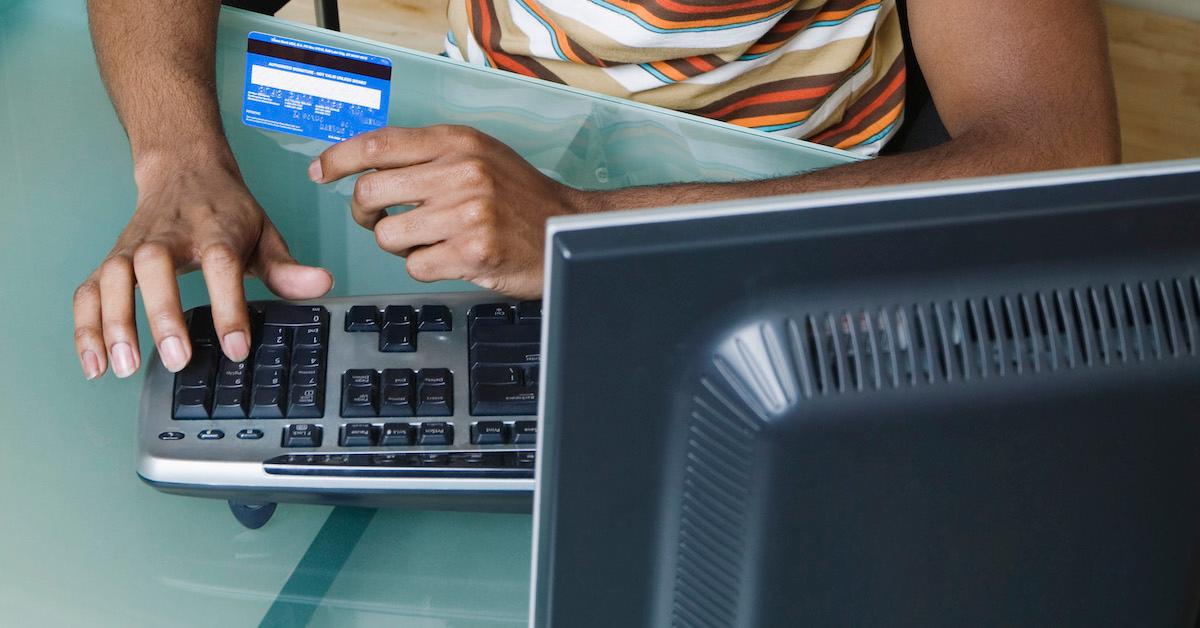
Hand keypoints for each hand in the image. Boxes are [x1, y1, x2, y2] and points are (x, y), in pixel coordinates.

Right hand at [73, 159, 332, 378]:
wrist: (183, 168)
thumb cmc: (227, 211)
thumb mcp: (265, 233)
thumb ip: (288, 267)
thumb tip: (321, 285)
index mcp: (214, 228)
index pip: (220, 264)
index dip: (228, 307)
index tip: (237, 348)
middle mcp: (167, 235)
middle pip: (154, 266)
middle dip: (162, 313)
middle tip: (176, 358)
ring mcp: (132, 247)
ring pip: (112, 278)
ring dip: (114, 322)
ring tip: (124, 366)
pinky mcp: (111, 260)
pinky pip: (88, 291)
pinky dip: (85, 327)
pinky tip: (95, 364)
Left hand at [310, 125, 590, 297]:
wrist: (568, 229)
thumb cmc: (521, 197)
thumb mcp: (479, 155)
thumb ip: (429, 155)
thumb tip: (366, 163)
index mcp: (458, 142)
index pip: (378, 144)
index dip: (339, 159)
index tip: (322, 172)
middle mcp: (462, 172)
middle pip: (371, 193)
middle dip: (366, 214)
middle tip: (380, 221)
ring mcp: (468, 213)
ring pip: (389, 236)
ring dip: (401, 245)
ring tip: (432, 240)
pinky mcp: (474, 252)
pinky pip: (416, 266)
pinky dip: (426, 267)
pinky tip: (453, 257)